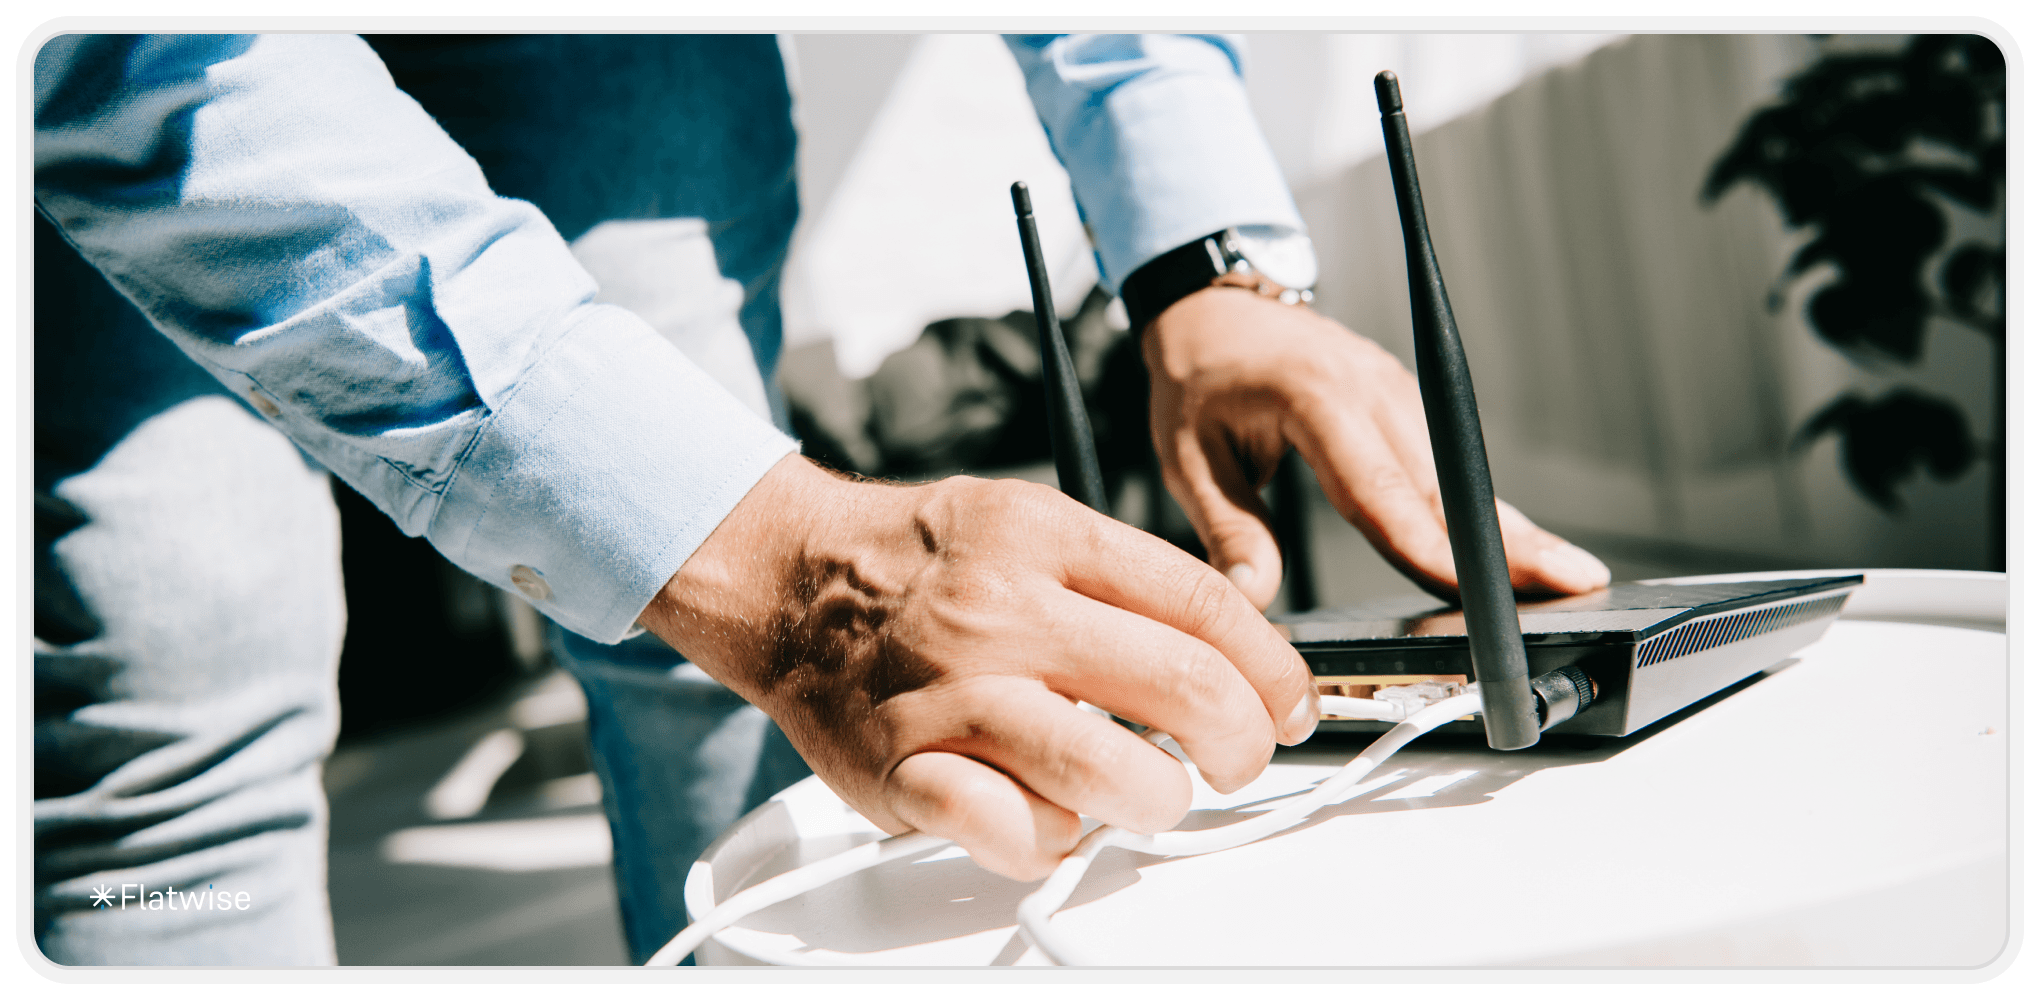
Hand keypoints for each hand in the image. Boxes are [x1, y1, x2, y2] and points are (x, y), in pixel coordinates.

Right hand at [636, 453, 1319, 880]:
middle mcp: (1001, 612)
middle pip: (1182, 687)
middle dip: (1243, 742)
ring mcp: (950, 696)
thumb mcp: (1029, 521)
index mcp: (1045, 538)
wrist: (790, 583)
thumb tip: (1241, 656)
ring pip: (1111, 772)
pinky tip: (1050, 814)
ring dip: (1158, 798)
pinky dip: (1054, 840)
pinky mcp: (903, 772)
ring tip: (1152, 791)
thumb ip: (1126, 580)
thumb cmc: (920, 563)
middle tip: (1239, 757)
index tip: (1289, 702)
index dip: (1274, 668)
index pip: (1206, 605)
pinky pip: (1015, 834)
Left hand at [1143, 285, 1610, 609]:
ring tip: (1572, 579)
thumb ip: (1229, 531)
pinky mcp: (1408, 404)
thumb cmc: (1199, 375)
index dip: (1429, 547)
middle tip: (1574, 585)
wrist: (1213, 307)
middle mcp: (1371, 389)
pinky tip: (1526, 550)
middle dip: (1508, 543)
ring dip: (1514, 530)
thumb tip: (1251, 603)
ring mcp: (1398, 392)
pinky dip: (1487, 510)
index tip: (1471, 589)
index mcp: (1315, 398)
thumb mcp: (1190, 457)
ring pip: (1461, 476)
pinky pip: (1451, 464)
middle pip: (1445, 484)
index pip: (1381, 489)